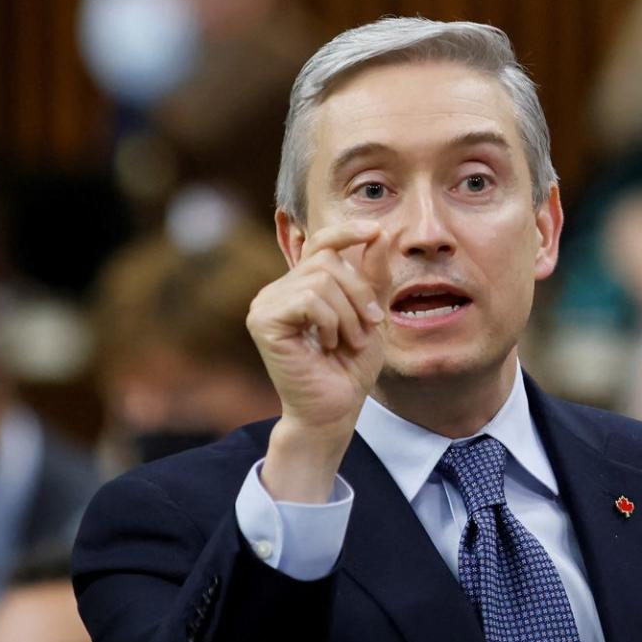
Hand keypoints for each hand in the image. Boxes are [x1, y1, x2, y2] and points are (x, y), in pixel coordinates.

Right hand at [246, 220, 389, 501]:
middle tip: (367, 327)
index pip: (320, 243)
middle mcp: (278, 290)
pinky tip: (327, 344)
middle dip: (359, 293)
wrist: (335, 410)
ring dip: (348, 313)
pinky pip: (308, 299)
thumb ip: (371, 276)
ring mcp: (266, 304)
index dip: (346, 232)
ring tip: (348, 341)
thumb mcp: (370, 315)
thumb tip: (378, 232)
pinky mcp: (263, 321)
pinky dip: (330, 321)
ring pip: (320, 280)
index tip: (376, 231)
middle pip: (327, 260)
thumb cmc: (350, 369)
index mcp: (300, 286)